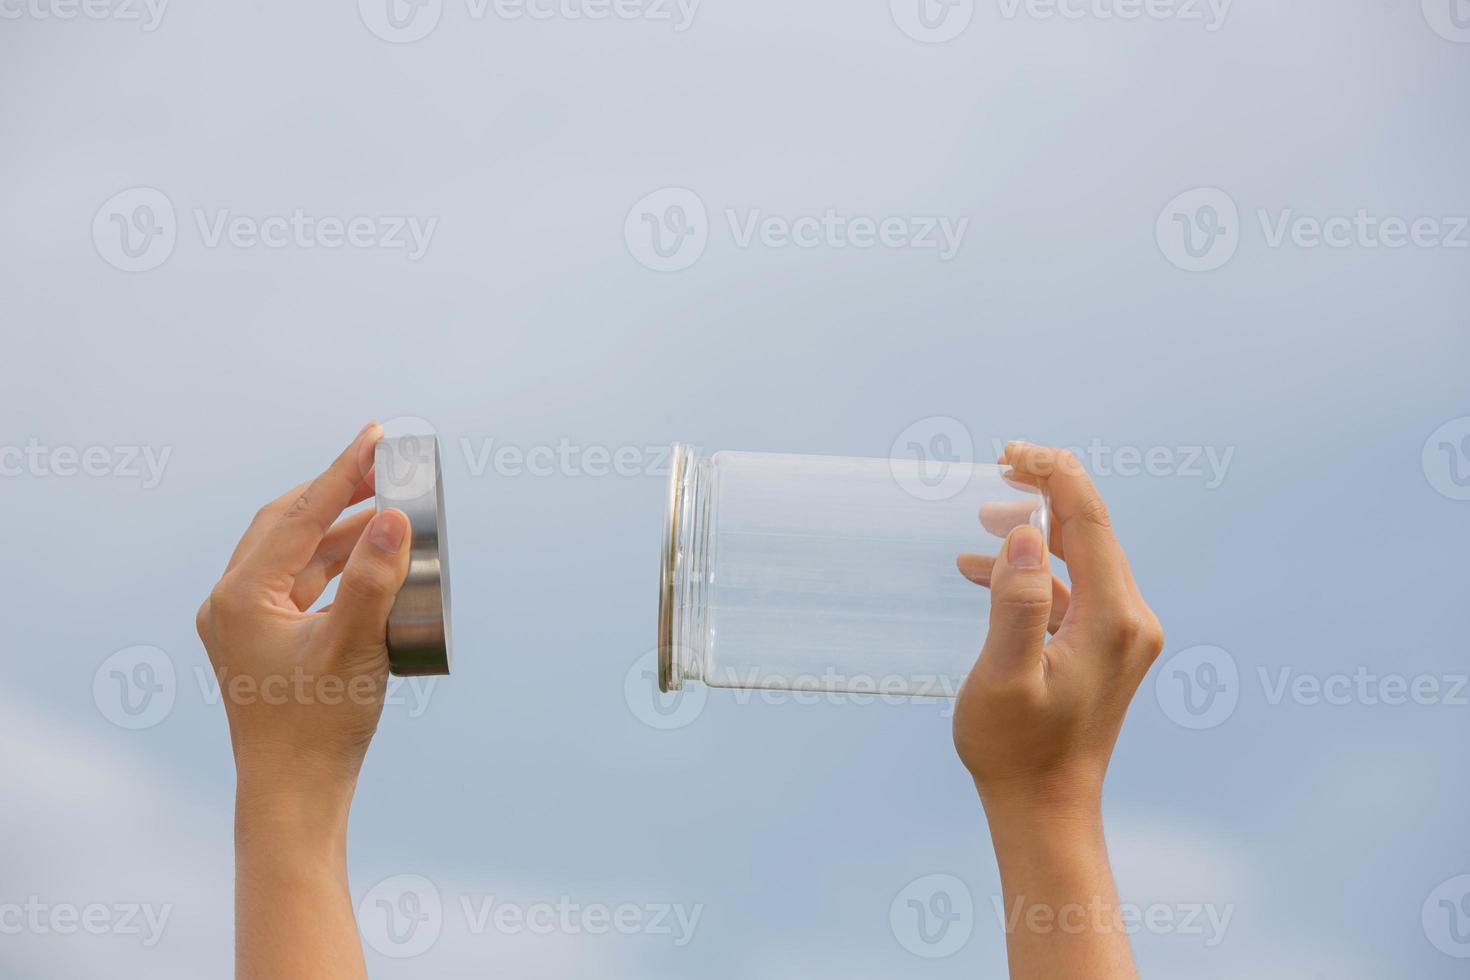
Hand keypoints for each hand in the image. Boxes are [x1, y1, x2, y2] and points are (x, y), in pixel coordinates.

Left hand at [196, 423, 410, 979]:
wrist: (292, 794)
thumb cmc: (320, 727)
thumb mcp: (355, 648)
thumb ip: (374, 578)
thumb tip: (391, 516)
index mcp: (241, 596)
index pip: (299, 514)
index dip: (340, 470)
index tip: (374, 434)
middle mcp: (230, 601)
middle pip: (285, 521)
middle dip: (333, 488)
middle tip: (379, 460)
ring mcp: (241, 622)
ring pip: (291, 551)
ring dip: (335, 525)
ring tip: (383, 504)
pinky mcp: (260, 641)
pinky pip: (296, 582)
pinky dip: (331, 561)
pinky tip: (365, 555)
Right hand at [953, 440, 1163, 814]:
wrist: (1044, 809)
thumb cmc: (1015, 749)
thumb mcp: (1005, 675)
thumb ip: (1018, 601)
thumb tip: (1027, 532)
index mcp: (1114, 618)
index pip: (1090, 518)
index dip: (1054, 472)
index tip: (1009, 451)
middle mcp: (1130, 619)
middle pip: (1093, 528)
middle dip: (1045, 491)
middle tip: (996, 468)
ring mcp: (1122, 634)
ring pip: (1083, 554)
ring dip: (1036, 528)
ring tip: (984, 513)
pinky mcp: (1105, 648)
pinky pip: (1072, 587)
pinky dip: (1034, 568)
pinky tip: (985, 570)